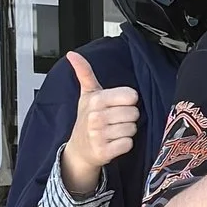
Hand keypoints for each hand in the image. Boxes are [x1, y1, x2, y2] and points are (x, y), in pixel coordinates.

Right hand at [59, 53, 140, 193]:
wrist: (79, 149)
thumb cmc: (86, 119)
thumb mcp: (87, 94)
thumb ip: (84, 72)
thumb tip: (72, 54)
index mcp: (96, 99)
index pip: (131, 96)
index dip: (128, 101)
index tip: (117, 105)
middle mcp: (96, 117)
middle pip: (134, 113)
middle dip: (128, 117)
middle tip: (114, 120)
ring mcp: (99, 135)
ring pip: (133, 129)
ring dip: (127, 131)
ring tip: (113, 131)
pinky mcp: (104, 152)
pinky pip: (128, 144)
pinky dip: (124, 144)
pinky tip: (114, 142)